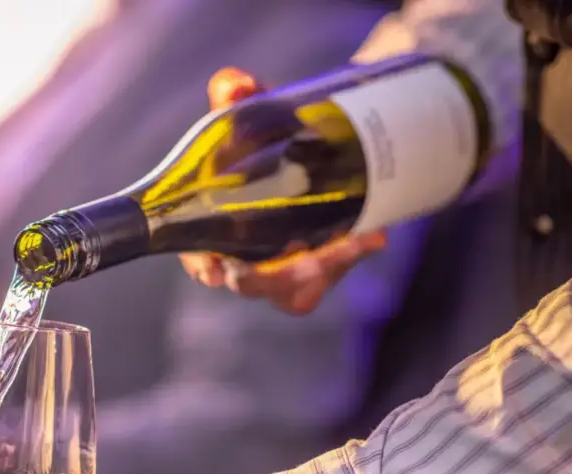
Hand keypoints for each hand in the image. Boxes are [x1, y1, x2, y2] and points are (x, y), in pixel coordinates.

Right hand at [179, 67, 387, 314]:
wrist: (314, 133)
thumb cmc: (267, 129)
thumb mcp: (253, 106)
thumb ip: (235, 92)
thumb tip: (234, 86)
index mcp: (211, 225)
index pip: (199, 257)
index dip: (203, 266)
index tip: (216, 270)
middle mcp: (244, 253)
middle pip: (253, 284)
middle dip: (279, 276)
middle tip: (309, 256)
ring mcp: (282, 265)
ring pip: (296, 290)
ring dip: (324, 271)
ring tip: (355, 240)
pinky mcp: (316, 265)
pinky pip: (329, 276)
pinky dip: (349, 258)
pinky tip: (373, 235)